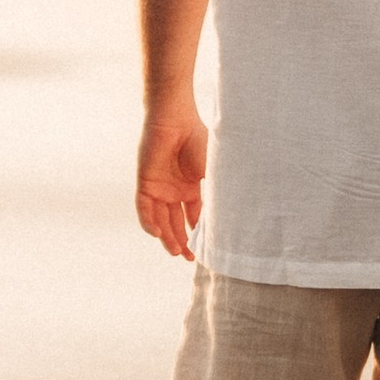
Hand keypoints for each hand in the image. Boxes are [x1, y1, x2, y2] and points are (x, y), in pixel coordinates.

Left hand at [137, 97, 208, 259]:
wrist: (176, 120)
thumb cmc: (198, 140)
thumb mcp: (213, 171)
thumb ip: (217, 192)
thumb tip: (234, 215)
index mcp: (191, 187)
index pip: (193, 216)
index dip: (198, 233)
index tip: (206, 250)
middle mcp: (174, 191)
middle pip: (176, 223)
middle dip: (183, 241)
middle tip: (190, 259)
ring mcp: (159, 188)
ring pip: (160, 220)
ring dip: (167, 237)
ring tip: (177, 252)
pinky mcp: (145, 183)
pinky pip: (144, 209)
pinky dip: (150, 223)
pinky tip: (158, 235)